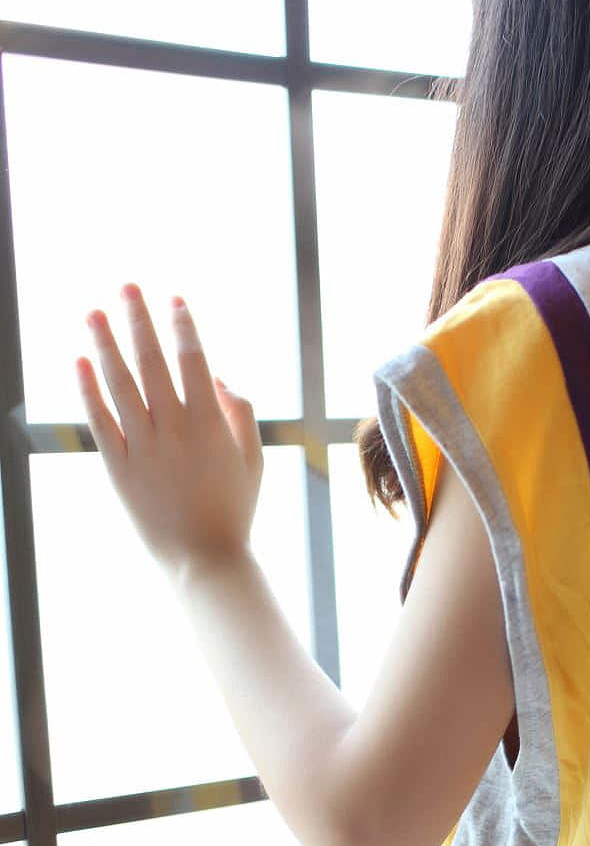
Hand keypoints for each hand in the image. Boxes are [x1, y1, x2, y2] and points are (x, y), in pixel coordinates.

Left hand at [77, 283, 263, 579]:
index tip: (173, 300)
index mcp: (211, 424)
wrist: (204, 559)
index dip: (183, 327)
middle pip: (151, 362)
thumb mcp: (253, 459)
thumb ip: (242, 413)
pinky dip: (87, 390)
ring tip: (93, 312)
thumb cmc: (233, 509)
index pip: (193, 361)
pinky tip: (79, 362)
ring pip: (119, 384)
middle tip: (127, 286)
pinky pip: (99, 421)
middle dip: (139, 320)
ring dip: (105, 344)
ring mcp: (143, 448)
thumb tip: (219, 376)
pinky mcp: (118, 468)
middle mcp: (174, 429)